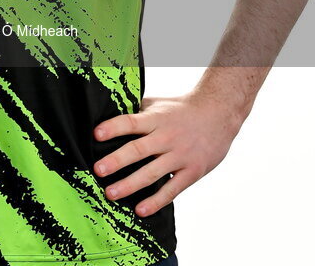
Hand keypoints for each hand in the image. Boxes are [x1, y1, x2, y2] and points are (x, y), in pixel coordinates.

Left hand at [92, 91, 240, 216]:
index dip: (113, 128)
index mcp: (156, 118)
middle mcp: (166, 137)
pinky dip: (156, 201)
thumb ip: (137, 111)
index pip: (131, 122)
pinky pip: (171, 189)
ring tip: (111, 193)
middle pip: (138, 150)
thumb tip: (109, 113)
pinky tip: (140, 210)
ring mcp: (180, 156)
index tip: (96, 135)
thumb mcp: (158, 104)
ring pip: (152, 173)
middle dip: (116, 161)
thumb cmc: (182, 109)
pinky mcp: (191, 172)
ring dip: (129, 184)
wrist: (218, 114)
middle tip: (98, 170)